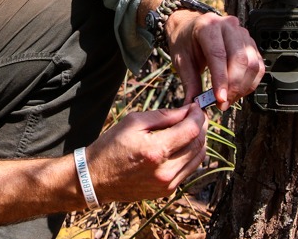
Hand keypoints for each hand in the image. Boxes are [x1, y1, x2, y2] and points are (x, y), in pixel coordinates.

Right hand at [85, 104, 206, 202]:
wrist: (95, 178)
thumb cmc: (111, 146)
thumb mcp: (133, 123)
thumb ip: (163, 116)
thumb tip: (187, 110)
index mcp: (156, 150)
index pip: (191, 130)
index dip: (198, 116)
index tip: (196, 107)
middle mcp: (165, 170)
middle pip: (198, 144)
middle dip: (201, 127)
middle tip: (197, 115)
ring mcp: (168, 184)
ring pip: (198, 158)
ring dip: (199, 141)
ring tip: (191, 129)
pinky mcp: (167, 191)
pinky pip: (188, 170)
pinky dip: (190, 155)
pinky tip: (182, 145)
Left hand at [167, 10, 263, 109]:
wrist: (190, 27)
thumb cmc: (185, 41)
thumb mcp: (181, 60)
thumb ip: (190, 82)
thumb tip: (195, 106)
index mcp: (208, 26)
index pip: (218, 55)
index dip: (221, 80)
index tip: (220, 99)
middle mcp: (228, 26)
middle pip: (240, 59)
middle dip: (234, 87)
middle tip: (223, 104)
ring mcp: (242, 34)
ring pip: (252, 64)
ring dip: (243, 87)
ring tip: (229, 99)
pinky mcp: (251, 44)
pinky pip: (258, 66)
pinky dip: (250, 83)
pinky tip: (238, 91)